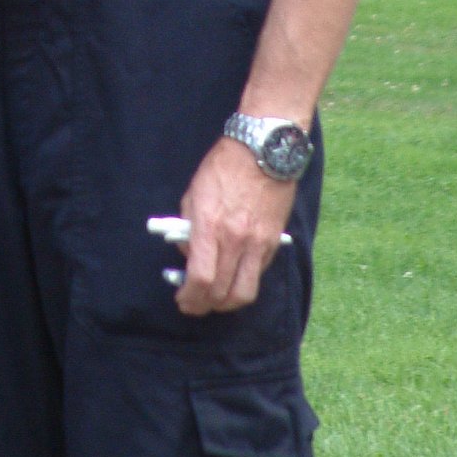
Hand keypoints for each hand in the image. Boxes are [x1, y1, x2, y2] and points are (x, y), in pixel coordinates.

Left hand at [174, 135, 295, 316]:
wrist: (263, 151)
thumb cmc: (222, 167)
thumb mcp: (193, 195)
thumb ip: (189, 230)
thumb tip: (189, 256)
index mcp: (210, 226)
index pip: (200, 278)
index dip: (189, 296)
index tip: (182, 299)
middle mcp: (236, 240)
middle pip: (221, 292)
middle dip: (203, 305)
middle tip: (194, 304)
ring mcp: (258, 243)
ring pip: (245, 293)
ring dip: (226, 304)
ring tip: (215, 301)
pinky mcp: (274, 243)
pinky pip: (258, 275)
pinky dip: (244, 284)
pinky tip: (234, 278)